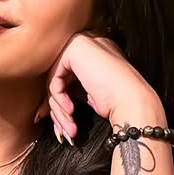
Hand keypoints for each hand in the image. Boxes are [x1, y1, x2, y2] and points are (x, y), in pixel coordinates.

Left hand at [40, 33, 163, 143]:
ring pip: (55, 80)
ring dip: (59, 109)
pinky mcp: (75, 49)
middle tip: (63, 130)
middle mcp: (89, 44)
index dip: (59, 101)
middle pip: (58, 78)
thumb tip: (41, 110)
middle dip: (57, 108)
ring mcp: (82, 44)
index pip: (67, 75)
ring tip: (69, 127)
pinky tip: (71, 110)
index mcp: (96, 52)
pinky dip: (59, 99)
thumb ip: (68, 93)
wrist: (132, 102)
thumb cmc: (118, 102)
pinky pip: (55, 78)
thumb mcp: (88, 95)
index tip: (60, 123)